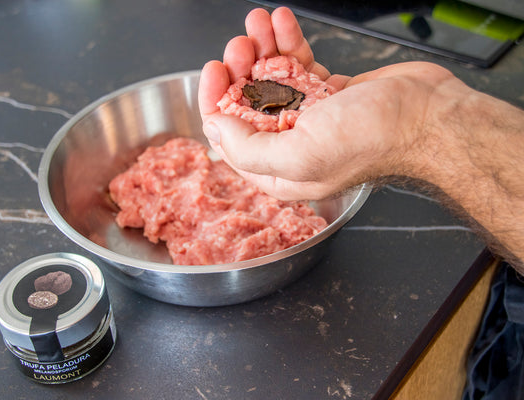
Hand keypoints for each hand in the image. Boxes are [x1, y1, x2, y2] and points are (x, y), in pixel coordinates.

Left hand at [198, 7, 457, 200]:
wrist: (427, 118)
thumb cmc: (370, 142)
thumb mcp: (299, 157)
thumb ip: (249, 150)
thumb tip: (215, 129)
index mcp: (279, 172)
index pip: (230, 139)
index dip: (215, 102)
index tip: (215, 70)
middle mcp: (292, 146)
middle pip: (248, 104)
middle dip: (239, 69)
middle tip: (240, 45)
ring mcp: (312, 117)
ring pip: (272, 78)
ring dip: (261, 47)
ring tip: (258, 23)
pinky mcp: (330, 92)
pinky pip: (299, 64)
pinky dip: (288, 42)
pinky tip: (281, 21)